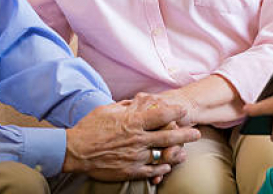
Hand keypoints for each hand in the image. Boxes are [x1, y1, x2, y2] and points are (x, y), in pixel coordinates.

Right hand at [64, 93, 200, 180]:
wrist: (75, 151)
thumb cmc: (89, 128)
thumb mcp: (107, 110)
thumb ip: (125, 107)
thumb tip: (137, 102)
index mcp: (132, 122)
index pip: (161, 116)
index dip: (175, 112)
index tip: (184, 110)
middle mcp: (137, 139)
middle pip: (168, 137)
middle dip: (186, 135)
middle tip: (197, 133)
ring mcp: (135, 156)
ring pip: (163, 156)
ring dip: (177, 154)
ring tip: (185, 153)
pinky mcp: (130, 170)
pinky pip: (151, 170)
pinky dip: (161, 168)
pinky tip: (167, 166)